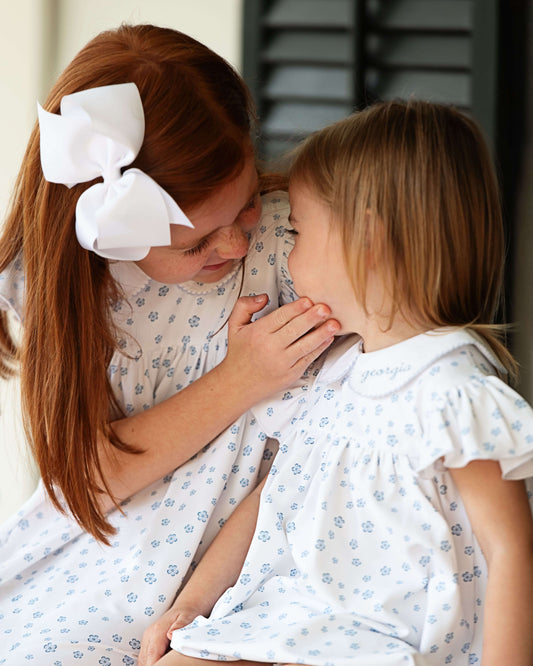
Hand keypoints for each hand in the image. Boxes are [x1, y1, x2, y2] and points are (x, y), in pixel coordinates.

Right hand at [138, 605, 200, 665]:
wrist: (183, 608)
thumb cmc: (186, 614)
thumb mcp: (186, 618)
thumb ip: (179, 626)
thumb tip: (170, 634)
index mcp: (157, 630)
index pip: (152, 654)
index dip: (156, 665)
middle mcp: (149, 635)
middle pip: (146, 659)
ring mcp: (147, 638)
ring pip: (143, 659)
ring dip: (151, 664)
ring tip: (166, 664)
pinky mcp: (147, 642)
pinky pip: (145, 657)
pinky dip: (150, 662)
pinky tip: (160, 662)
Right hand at [221, 294, 339, 401]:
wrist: (237, 385)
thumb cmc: (239, 353)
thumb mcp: (234, 326)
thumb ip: (245, 306)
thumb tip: (264, 297)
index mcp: (258, 333)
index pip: (281, 317)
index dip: (296, 308)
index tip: (308, 300)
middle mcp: (270, 348)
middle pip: (295, 329)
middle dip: (312, 318)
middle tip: (326, 308)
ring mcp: (282, 363)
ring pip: (305, 345)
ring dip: (322, 333)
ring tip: (335, 323)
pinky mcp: (291, 374)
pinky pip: (308, 359)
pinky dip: (320, 349)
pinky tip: (329, 339)